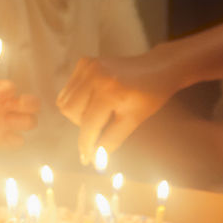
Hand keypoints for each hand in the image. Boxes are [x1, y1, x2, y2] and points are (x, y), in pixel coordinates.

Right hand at [56, 46, 180, 163]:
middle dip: (82, 125)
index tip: (86, 160)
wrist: (157, 68)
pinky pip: (69, 90)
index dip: (86, 145)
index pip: (88, 125)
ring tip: (98, 112)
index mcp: (110, 91)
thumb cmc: (149, 96)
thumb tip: (93, 159)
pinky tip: (94, 99)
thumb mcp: (133, 120)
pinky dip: (77, 100)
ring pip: (65, 101)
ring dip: (78, 113)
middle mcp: (95, 75)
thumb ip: (111, 139)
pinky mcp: (84, 62)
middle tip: (101, 125)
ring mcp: (87, 66)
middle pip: (70, 112)